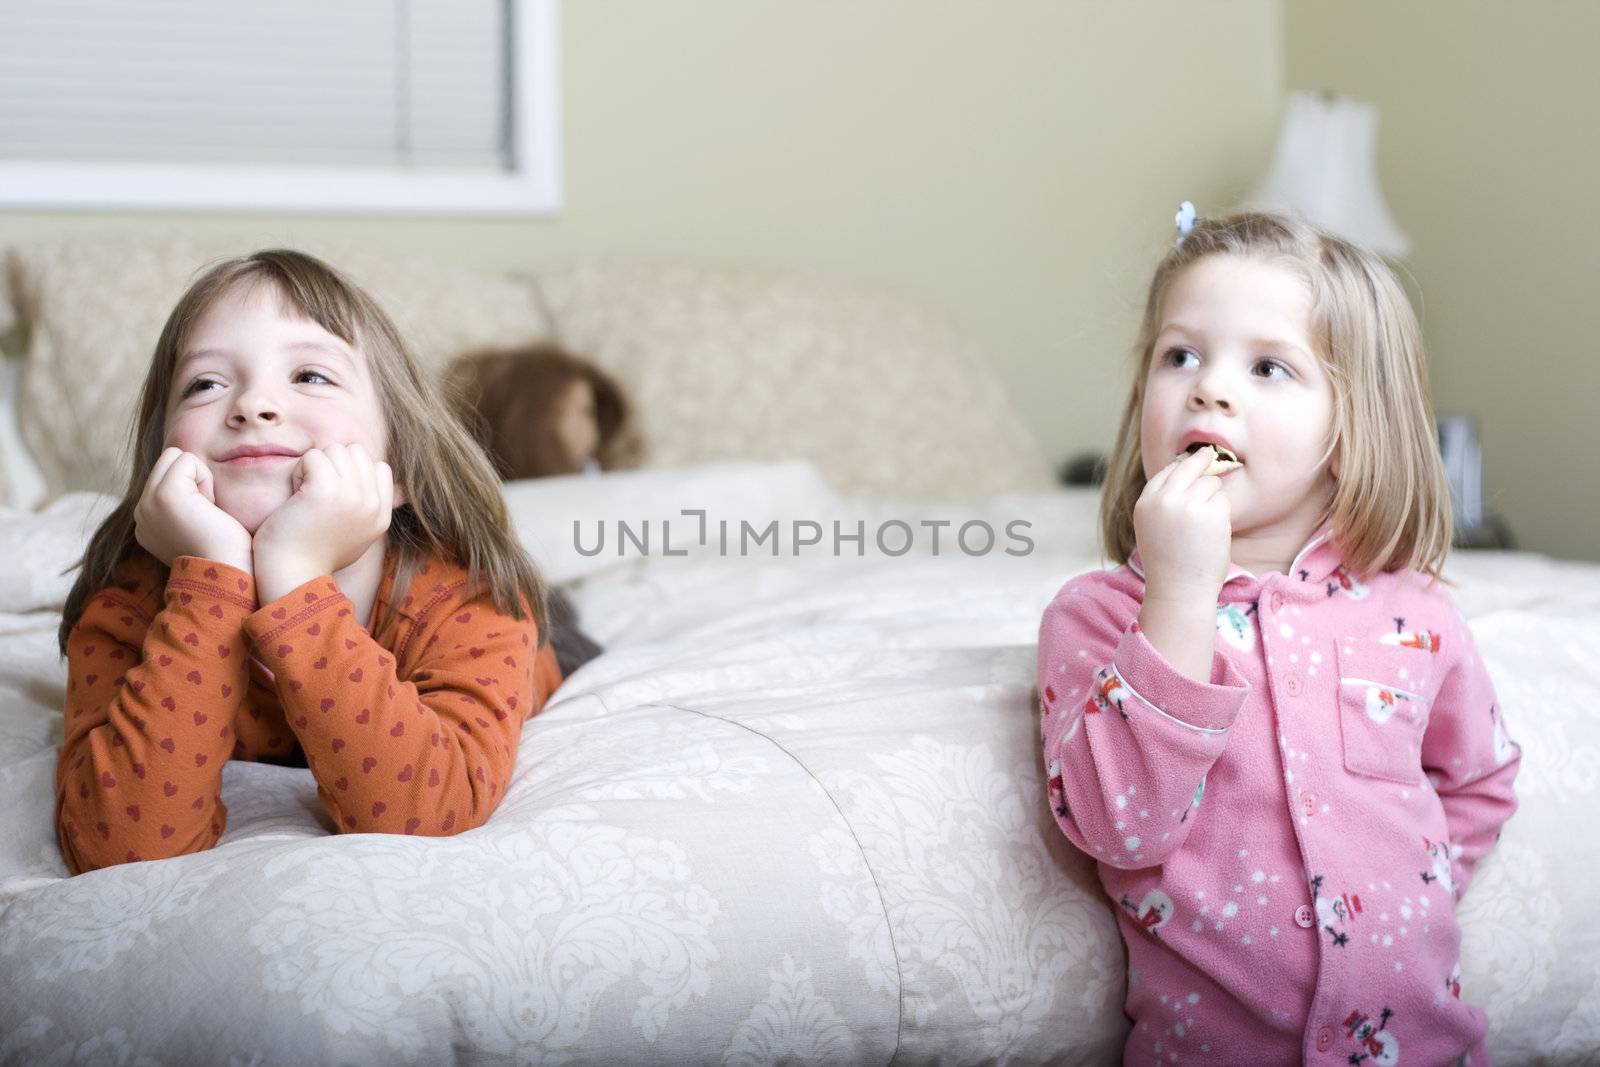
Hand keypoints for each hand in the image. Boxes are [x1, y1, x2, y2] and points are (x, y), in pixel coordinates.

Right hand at [133, 447, 253, 573]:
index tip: (204, 518)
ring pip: (176, 456)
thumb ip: (188, 503)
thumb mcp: (199, 523)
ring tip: (207, 511)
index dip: (195, 485)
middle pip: (169, 459)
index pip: (167, 473)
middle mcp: (140, 512)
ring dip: (200, 478)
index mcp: (147, 520)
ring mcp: (147, 503)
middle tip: (207, 511)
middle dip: (195, 477)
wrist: (229, 573)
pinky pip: (188, 460)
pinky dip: (206, 479)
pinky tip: (209, 508)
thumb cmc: (229, 551)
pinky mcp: (164, 495)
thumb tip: (198, 485)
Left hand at [251, 443, 394, 597]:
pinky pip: (313, 455)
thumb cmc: (314, 555)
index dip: (352, 472)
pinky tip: (296, 495)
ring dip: (315, 466)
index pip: (380, 467)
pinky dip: (300, 470)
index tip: (335, 497)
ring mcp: (351, 495)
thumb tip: (378, 472)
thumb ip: (369, 507)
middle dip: (333, 465)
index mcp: (381, 515)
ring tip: (305, 495)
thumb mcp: (358, 535)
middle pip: (356, 452)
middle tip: (316, 494)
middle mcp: (372, 504)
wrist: (292, 575)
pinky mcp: (324, 489)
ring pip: (335, 449)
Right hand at [1133, 446, 1231, 602]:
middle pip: (1189, 467)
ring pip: (1210, 483)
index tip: (1192, 458)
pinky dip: (1223, 513)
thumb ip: (1162, 503)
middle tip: (1212, 452)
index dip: (1181, 465)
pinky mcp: (1211, 513)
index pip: (1166, 472)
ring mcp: (1188, 505)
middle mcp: (1164, 500)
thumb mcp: (1152, 527)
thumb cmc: (1168, 564)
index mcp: (1145, 503)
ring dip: (1214, 497)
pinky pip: (1223, 500)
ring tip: (1206, 526)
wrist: (1179, 591)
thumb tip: (1183, 473)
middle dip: (1203, 459)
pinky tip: (1214, 533)